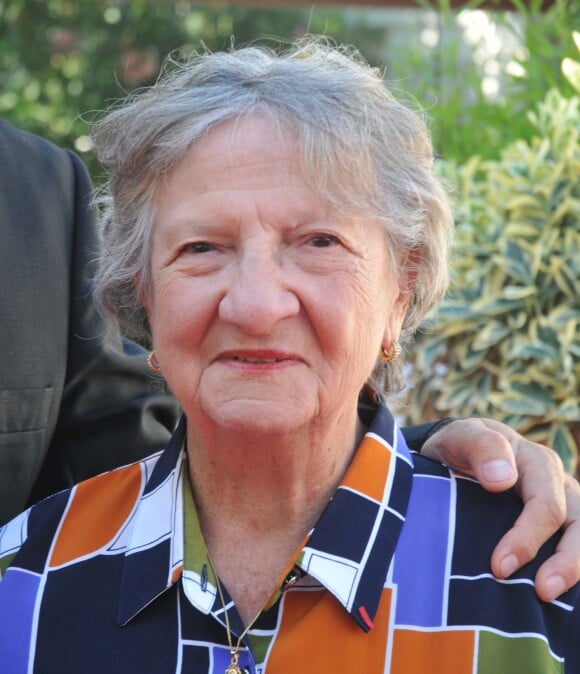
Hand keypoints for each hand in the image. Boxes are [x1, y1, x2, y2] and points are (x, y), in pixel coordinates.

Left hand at [422, 418, 579, 601]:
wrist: (459, 451)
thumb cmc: (460, 446)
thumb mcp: (461, 436)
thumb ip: (480, 447)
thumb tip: (501, 480)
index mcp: (535, 461)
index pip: (545, 504)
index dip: (526, 538)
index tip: (499, 567)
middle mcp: (556, 483)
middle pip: (574, 524)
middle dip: (562, 562)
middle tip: (539, 592)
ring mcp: (563, 504)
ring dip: (572, 568)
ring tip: (547, 596)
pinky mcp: (559, 525)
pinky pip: (574, 543)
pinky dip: (571, 570)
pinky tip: (556, 596)